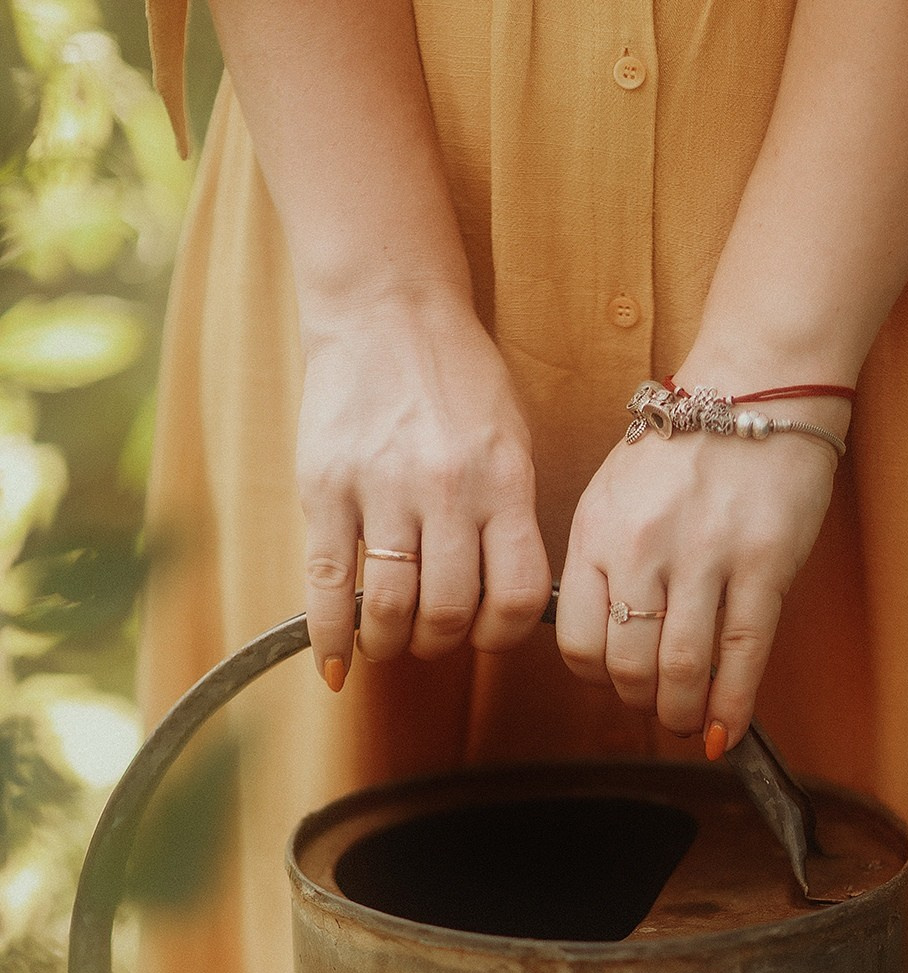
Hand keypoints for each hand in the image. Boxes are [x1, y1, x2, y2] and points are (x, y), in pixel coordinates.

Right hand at [296, 288, 550, 685]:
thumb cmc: (457, 377)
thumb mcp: (510, 439)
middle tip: (432, 638)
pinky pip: (326, 584)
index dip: (501, 635)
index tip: (486, 634)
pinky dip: (331, 638)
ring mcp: (382, 488)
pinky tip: (336, 666)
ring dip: (392, 643)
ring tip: (389, 639)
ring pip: (390, 608)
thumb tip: (503, 602)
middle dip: (442, 644)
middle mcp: (447, 490)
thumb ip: (509, 516)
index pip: (516, 596)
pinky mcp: (326, 486)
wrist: (387, 306)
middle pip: (449, 611)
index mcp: (504, 481)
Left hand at [555, 395, 843, 749]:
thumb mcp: (614, 493)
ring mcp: (705, 558)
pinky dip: (733, 706)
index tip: (615, 680)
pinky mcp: (763, 564)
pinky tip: (726, 731)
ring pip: (682, 670)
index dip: (595, 677)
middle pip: (627, 666)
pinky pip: (744, 655)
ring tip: (689, 720)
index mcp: (598, 533)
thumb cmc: (686, 444)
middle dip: (640, 702)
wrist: (757, 384)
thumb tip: (605, 637)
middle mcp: (643, 549)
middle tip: (657, 704)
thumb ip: (602, 561)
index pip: (578, 641)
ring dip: (683, 713)